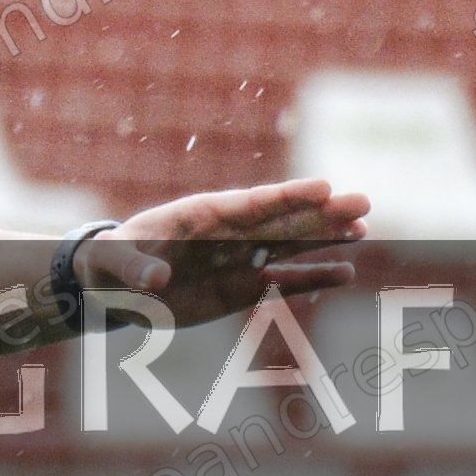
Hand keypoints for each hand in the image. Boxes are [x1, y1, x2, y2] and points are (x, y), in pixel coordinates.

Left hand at [79, 178, 367, 331]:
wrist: (114, 289)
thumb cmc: (111, 265)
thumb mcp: (115, 264)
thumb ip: (135, 269)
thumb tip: (156, 280)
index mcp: (200, 216)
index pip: (251, 203)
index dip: (287, 196)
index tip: (323, 187)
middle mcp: (227, 234)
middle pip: (281, 220)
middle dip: (320, 213)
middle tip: (363, 202)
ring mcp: (239, 259)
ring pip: (290, 245)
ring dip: (325, 237)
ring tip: (363, 228)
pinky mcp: (242, 288)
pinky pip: (283, 281)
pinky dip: (312, 278)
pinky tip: (345, 271)